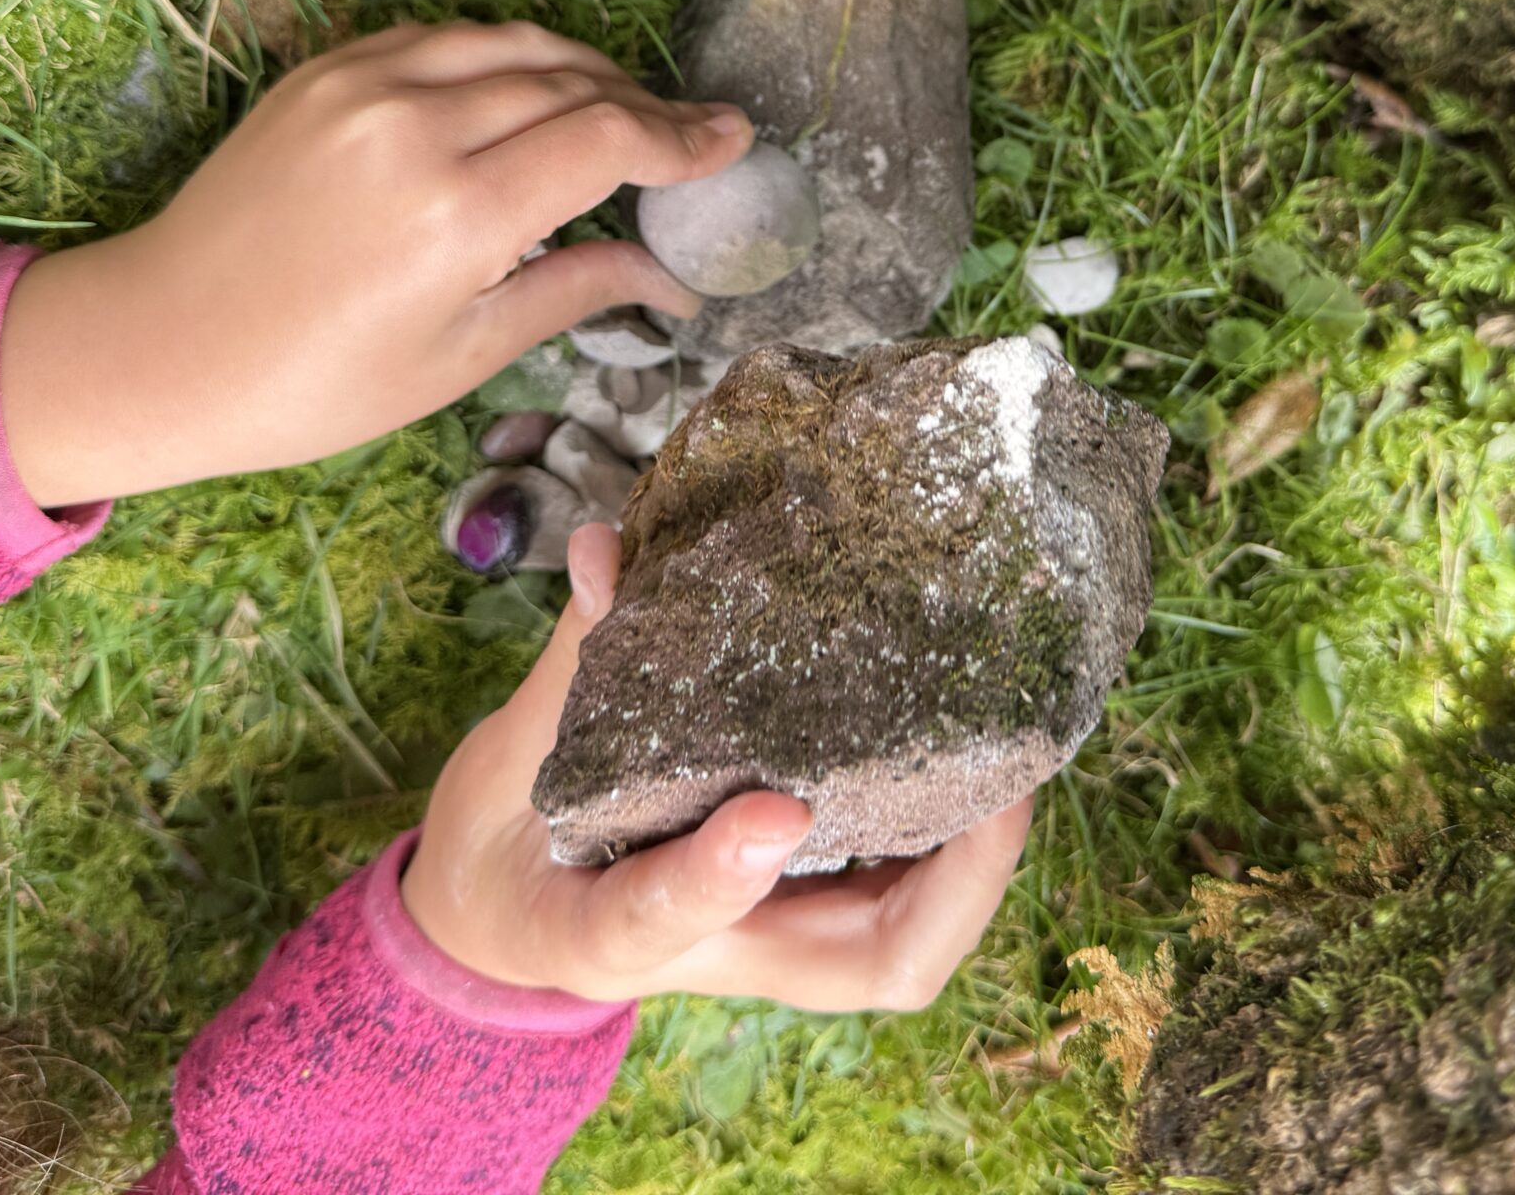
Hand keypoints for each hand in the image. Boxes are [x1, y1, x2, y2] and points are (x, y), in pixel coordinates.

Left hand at [0, 21, 753, 504]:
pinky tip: (523, 96)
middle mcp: (415, 128)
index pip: (608, 137)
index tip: (733, 141)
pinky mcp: (324, 70)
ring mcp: (363, 85)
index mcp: (457, 214)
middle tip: (689, 137)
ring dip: (580, 70)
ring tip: (619, 110)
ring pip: (512, 44)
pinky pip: (444, 39)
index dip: (683, 137)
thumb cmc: (311, 384)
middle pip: (571, 81)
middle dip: (644, 104)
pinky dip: (501, 59)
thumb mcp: (460, 355)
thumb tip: (668, 275)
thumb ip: (573, 289)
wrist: (157, 346)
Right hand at [401, 525, 1032, 1008]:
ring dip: (978, 849)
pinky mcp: (811, 896)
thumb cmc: (506, 840)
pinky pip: (905, 875)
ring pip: (913, 931)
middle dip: (959, 880)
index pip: (668, 927)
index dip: (719, 877)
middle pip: (878, 966)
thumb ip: (572, 663)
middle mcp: (727, 953)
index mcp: (612, 936)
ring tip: (1014, 736)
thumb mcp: (512, 762)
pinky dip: (955, 821)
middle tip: (1002, 772)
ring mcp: (783, 934)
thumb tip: (606, 549)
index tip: (774, 812)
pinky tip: (983, 728)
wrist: (499, 906)